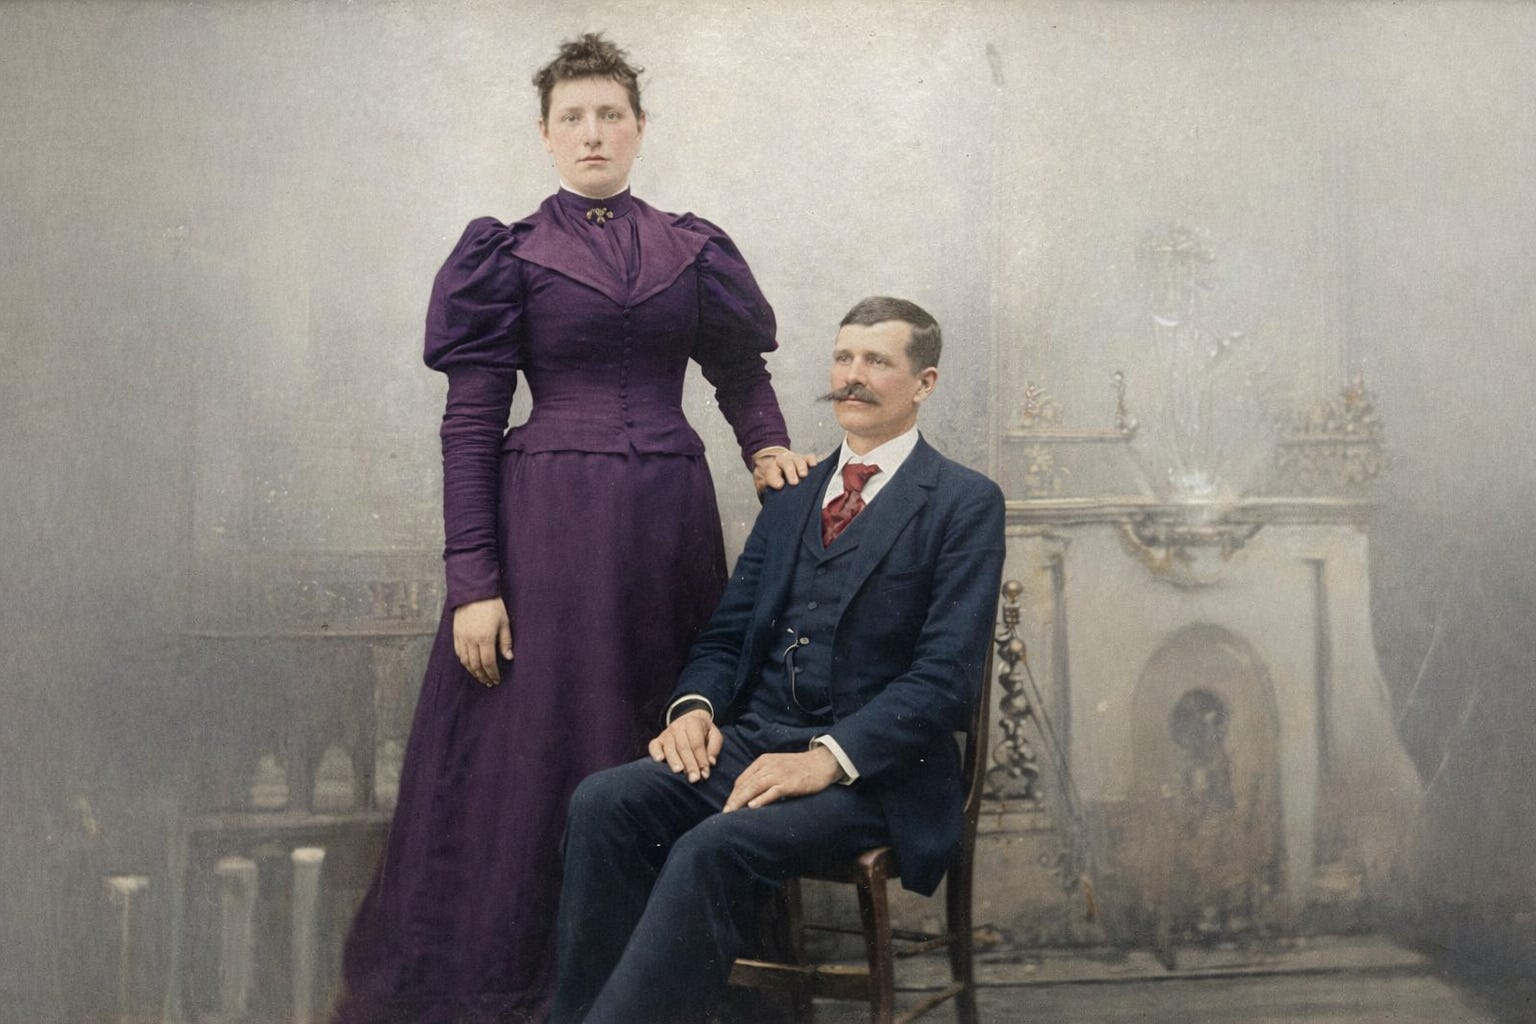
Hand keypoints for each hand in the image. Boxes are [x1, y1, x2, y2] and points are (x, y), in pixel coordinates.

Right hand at [452, 597, 511, 685]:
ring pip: (465, 661)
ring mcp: (462, 637)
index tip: (496, 680)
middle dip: (483, 676)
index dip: (492, 674)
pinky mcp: (456, 634)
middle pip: (476, 665)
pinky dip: (464, 662)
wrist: (474, 591)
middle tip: (489, 682)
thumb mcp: (504, 622)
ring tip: (480, 677)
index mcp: (485, 638)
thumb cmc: (493, 606)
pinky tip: (470, 665)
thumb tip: (509, 658)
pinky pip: (458, 653)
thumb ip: (506, 641)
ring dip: (473, 672)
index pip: (488, 663)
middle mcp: (471, 640)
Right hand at [648, 709, 721, 782]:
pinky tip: (659, 760)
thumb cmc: (703, 732)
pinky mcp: (658, 740)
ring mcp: (667, 733)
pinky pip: (653, 746)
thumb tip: (711, 763)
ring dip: (674, 761)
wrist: (690, 719)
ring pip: (669, 748)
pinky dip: (655, 752)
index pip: (697, 744)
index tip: (705, 774)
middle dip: (689, 764)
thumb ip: (714, 747)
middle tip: (694, 778)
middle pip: (683, 747)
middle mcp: (678, 727)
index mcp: (693, 724)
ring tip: (678, 771)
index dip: (701, 759)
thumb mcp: (714, 735)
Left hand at [723, 748, 841, 811]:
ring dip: (742, 801)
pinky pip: (772, 792)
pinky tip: (752, 807)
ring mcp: (779, 774)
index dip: (734, 793)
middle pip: (746, 784)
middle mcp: (769, 766)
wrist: (822, 763)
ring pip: (755, 787)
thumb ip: (764, 775)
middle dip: (734, 799)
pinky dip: (761, 799)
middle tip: (725, 813)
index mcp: (764, 761)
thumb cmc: (800, 767)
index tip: (728, 805)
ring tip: (733, 813)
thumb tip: (750, 793)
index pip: (743, 779)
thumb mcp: (778, 765)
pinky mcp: (789, 783)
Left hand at [752, 448, 817, 494]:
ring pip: (798, 460)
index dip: (774, 479)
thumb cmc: (775, 483)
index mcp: (771, 470)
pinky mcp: (806, 459)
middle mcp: (783, 462)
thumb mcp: (766, 488)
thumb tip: (766, 489)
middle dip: (790, 472)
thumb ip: (765, 489)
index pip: (771, 473)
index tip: (779, 486)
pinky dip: (811, 460)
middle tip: (794, 483)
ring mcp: (795, 460)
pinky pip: (810, 457)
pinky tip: (813, 465)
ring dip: (801, 467)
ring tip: (803, 475)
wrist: (780, 471)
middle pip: (786, 463)